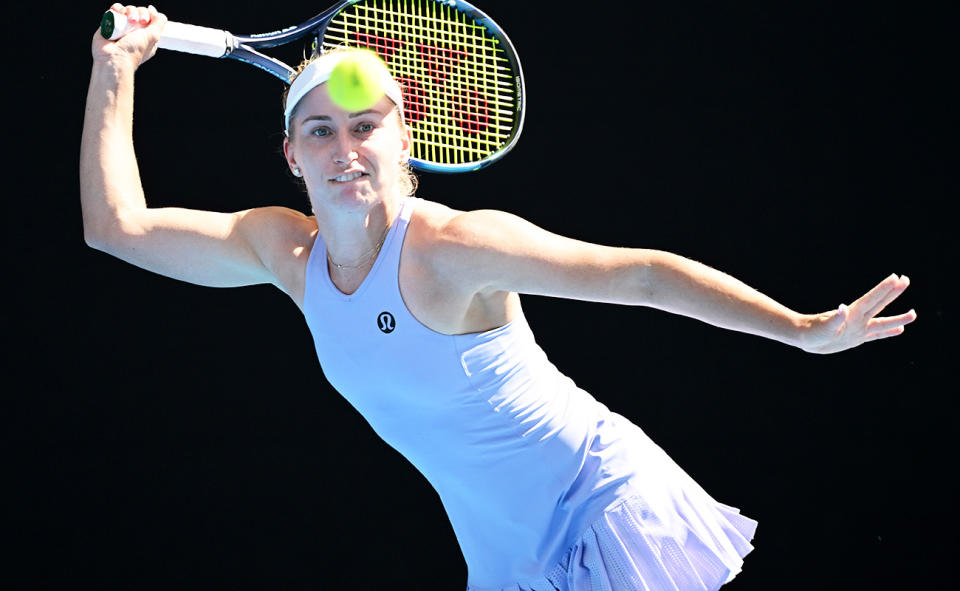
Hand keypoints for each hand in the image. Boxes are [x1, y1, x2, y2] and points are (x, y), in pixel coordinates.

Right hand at [91, 4, 166, 69]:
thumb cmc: (133, 51)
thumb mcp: (153, 37)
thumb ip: (159, 23)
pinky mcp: (110, 23)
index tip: (147, 20)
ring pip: (127, 9)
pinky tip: (119, 12)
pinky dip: (117, 8)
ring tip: (129, 19)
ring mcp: (122, 27)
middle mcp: (134, 32)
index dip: (150, 15)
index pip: (150, 19)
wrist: (114, 57)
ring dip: (130, 10)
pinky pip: (114, 10)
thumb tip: (153, 9)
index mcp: (146, 36)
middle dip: (140, 12)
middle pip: (139, 12)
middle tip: (138, 21)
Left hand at [800, 274, 916, 353]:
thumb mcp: (824, 327)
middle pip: (879, 304)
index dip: (884, 288)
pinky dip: (888, 332)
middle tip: (906, 279)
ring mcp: (858, 329)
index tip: (896, 277)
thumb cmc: (812, 332)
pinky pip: (877, 335)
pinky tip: (899, 330)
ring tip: (913, 314)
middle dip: (893, 292)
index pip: (872, 298)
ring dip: (898, 318)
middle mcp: (858, 319)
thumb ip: (835, 319)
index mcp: (852, 314)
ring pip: (883, 322)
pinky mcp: (856, 338)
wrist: (804, 338)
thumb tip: (844, 308)